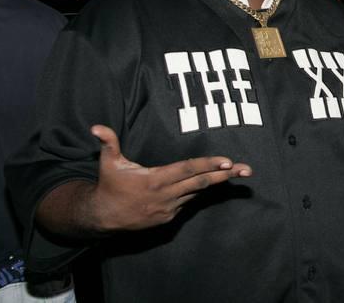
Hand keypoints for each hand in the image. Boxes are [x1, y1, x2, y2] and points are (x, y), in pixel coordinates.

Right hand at [89, 124, 251, 231]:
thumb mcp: (108, 162)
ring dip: (216, 183)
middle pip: (202, 182)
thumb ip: (108, 142)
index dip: (209, 164)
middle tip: (247, 170)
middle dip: (226, 175)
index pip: (188, 169)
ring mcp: (169, 208)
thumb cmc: (109, 185)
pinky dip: (196, 192)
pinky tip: (207, 183)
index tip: (227, 161)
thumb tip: (96, 126)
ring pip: (197, 192)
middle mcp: (167, 195)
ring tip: (237, 174)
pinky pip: (187, 202)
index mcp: (156, 179)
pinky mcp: (168, 218)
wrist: (102, 218)